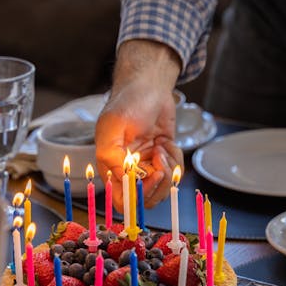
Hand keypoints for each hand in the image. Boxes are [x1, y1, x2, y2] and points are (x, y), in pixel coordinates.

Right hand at [95, 40, 182, 209]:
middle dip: (158, 183)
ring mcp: (147, 166)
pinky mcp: (163, 159)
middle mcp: (128, 171)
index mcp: (110, 167)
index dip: (138, 196)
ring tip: (161, 147)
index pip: (121, 200)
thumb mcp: (115, 125)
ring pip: (162, 188)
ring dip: (168, 169)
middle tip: (160, 160)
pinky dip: (175, 159)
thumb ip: (112, 155)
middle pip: (145, 199)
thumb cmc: (128, 102)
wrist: (149, 85)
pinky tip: (165, 142)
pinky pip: (174, 173)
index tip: (151, 175)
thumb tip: (123, 179)